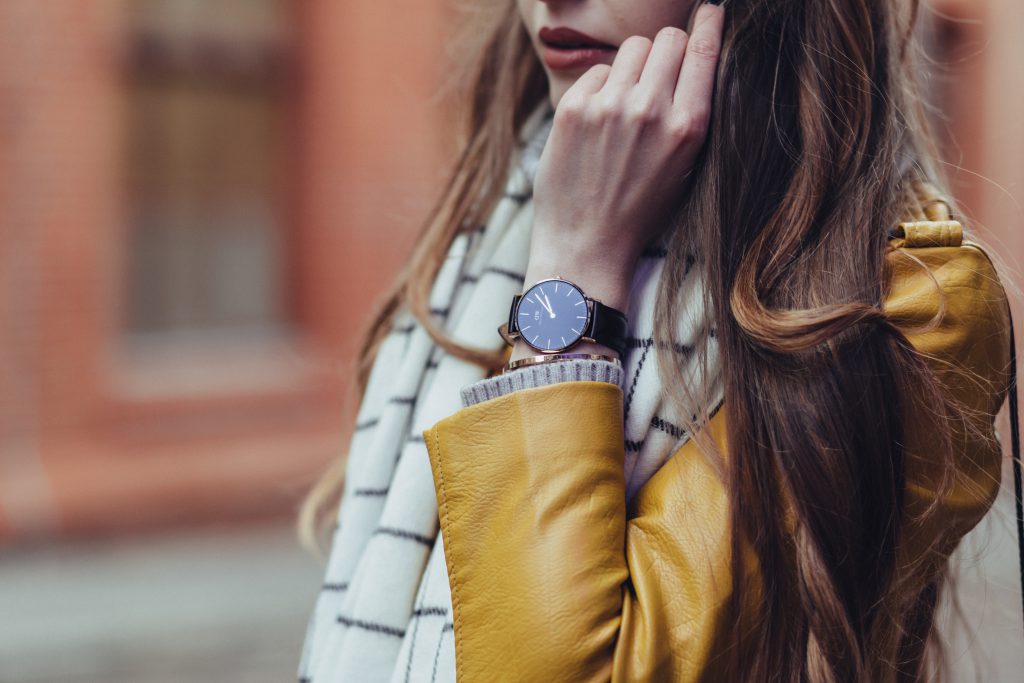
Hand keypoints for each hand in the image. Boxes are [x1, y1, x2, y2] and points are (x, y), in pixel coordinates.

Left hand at [526, 4, 724, 306]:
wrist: (586, 246)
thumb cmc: (639, 212)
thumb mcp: (685, 168)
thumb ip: (691, 115)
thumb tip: (692, 62)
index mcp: (688, 127)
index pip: (703, 48)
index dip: (708, 24)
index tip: (709, 12)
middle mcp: (650, 110)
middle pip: (667, 39)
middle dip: (667, 51)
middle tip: (659, 77)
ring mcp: (609, 107)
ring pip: (632, 48)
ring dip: (634, 65)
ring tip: (627, 102)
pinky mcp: (573, 109)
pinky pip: (597, 71)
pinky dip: (601, 88)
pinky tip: (599, 122)